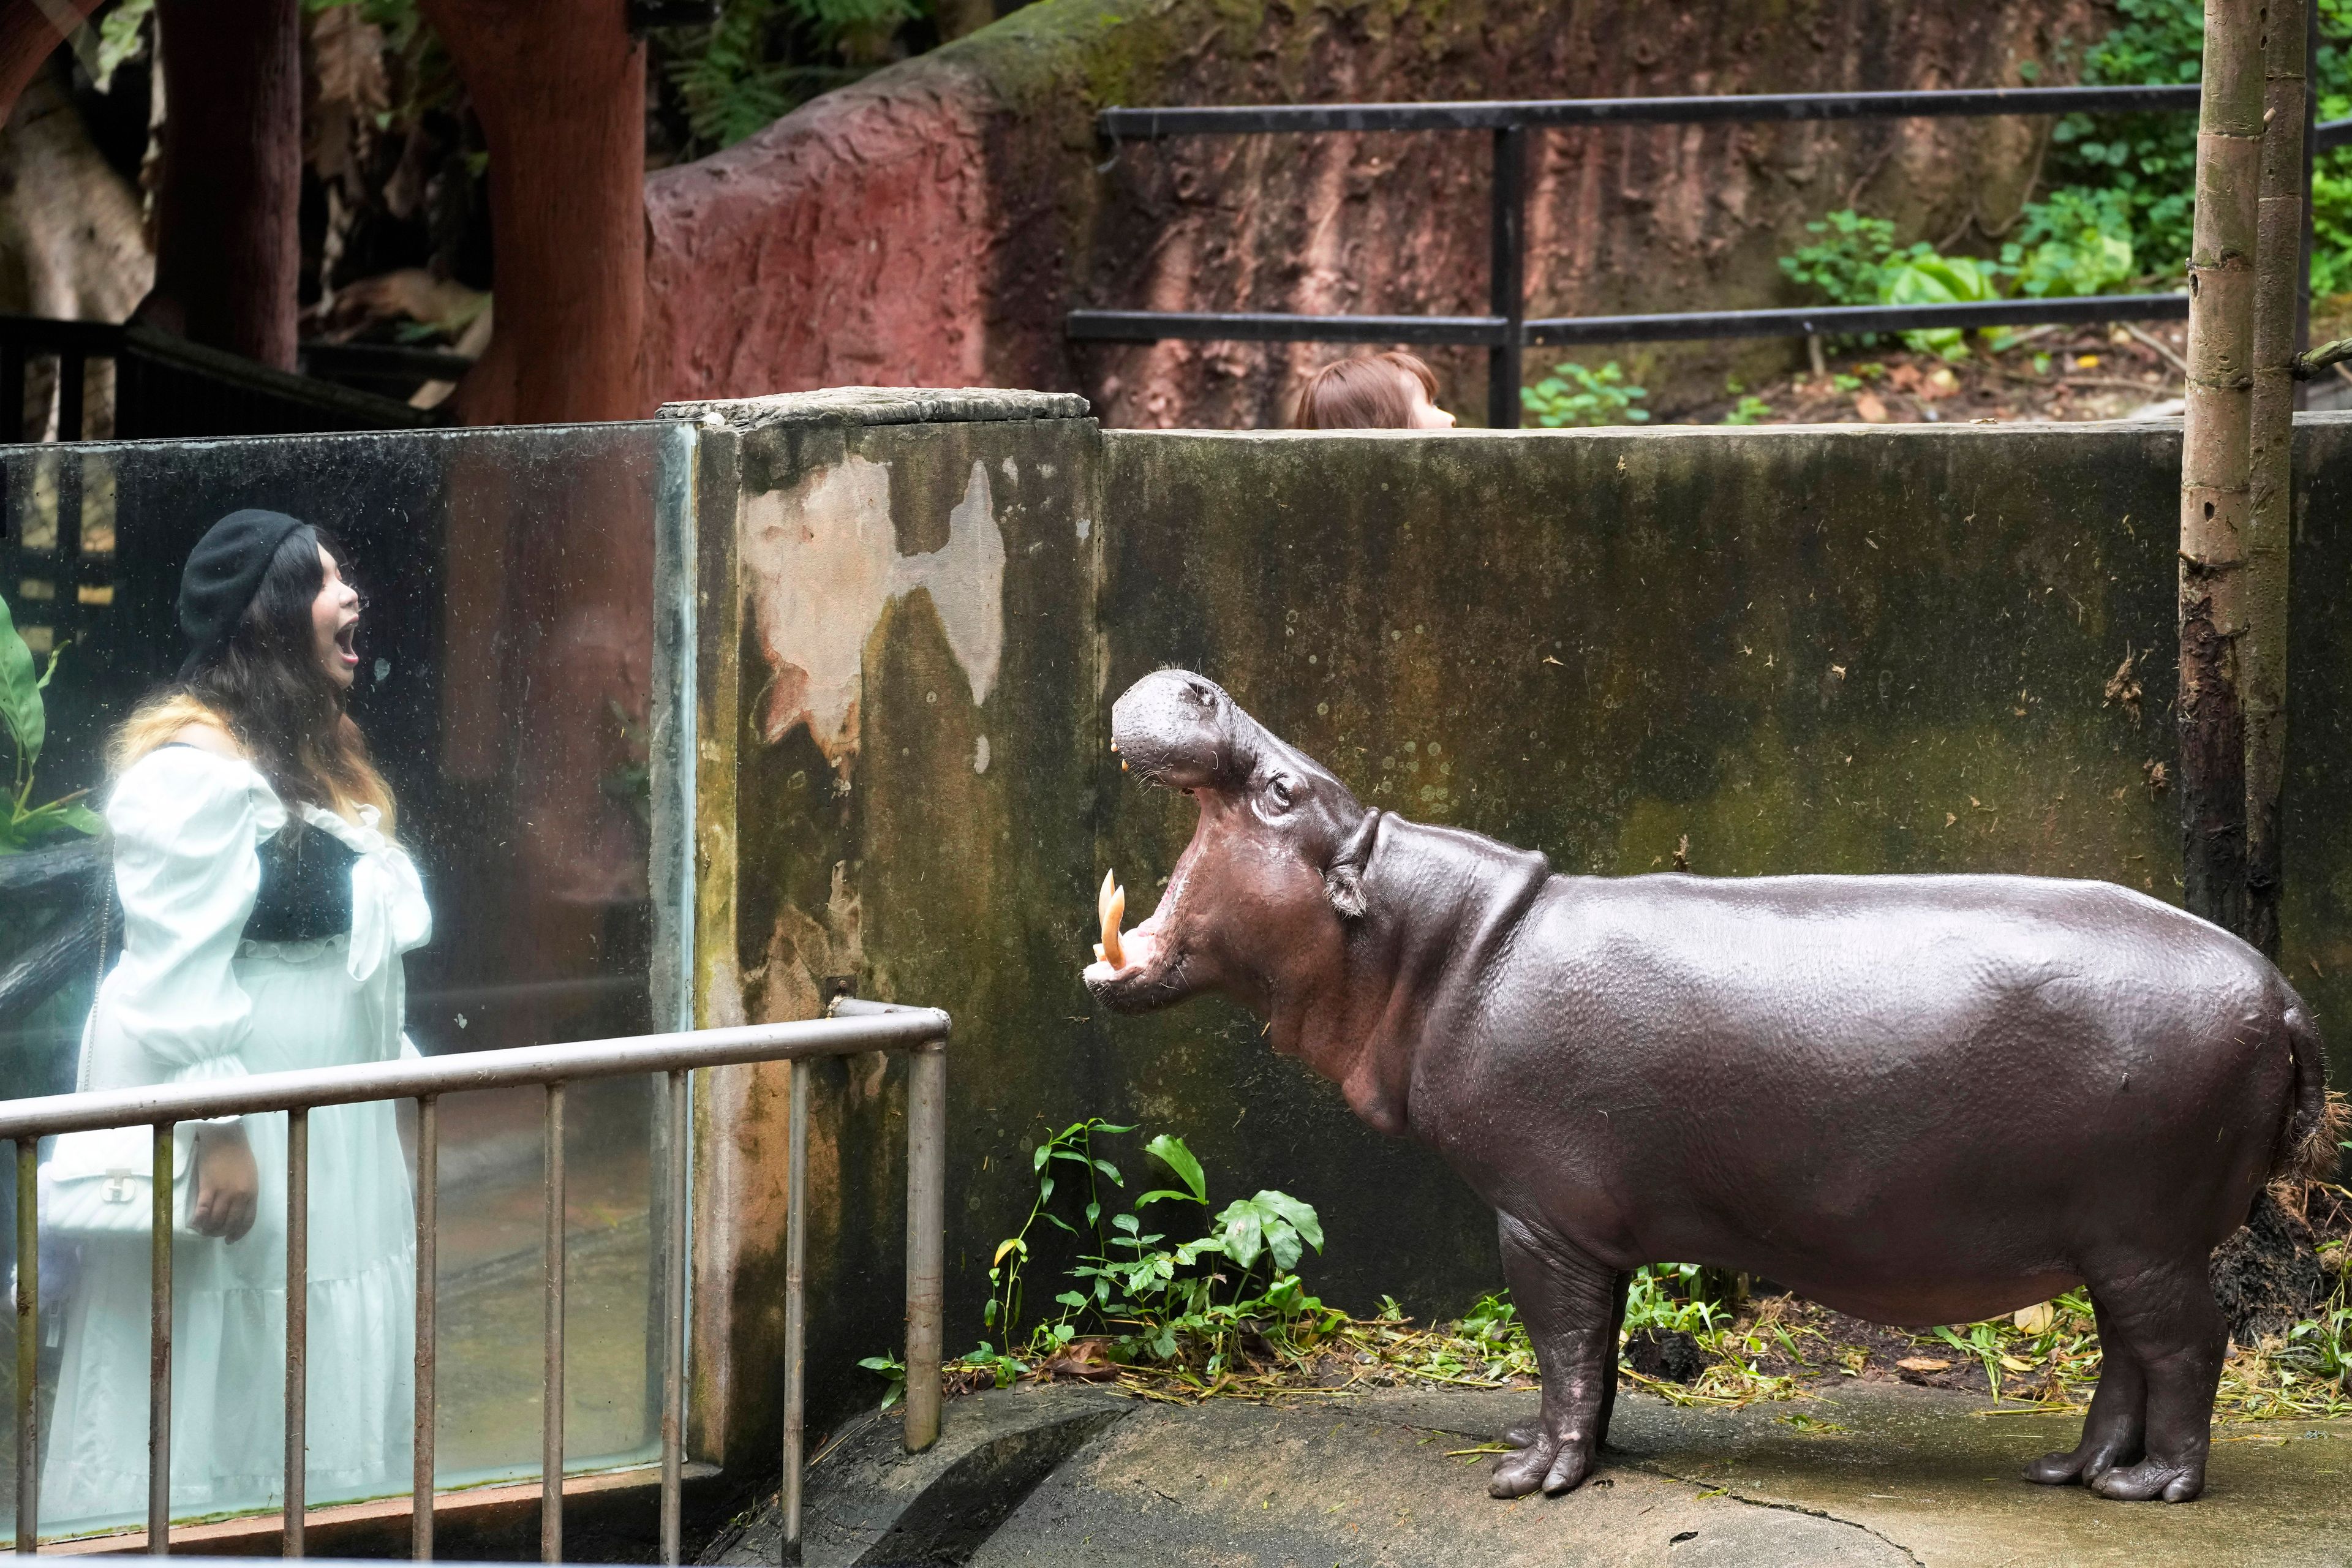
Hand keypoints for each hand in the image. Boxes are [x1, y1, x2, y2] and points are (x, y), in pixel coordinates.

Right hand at [189, 1125, 258, 1241]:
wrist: (225, 1137)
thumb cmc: (239, 1154)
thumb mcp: (250, 1176)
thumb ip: (246, 1193)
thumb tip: (237, 1210)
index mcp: (252, 1193)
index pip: (247, 1221)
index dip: (238, 1233)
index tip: (230, 1239)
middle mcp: (240, 1196)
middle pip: (230, 1223)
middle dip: (221, 1232)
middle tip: (212, 1234)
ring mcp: (224, 1192)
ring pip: (216, 1220)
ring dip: (208, 1228)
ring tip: (203, 1229)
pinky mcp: (208, 1187)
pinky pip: (203, 1210)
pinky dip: (198, 1219)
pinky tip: (194, 1222)